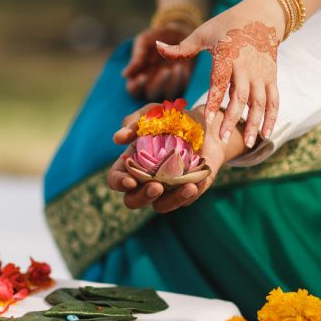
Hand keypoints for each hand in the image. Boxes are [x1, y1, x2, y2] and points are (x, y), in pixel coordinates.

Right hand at [106, 104, 241, 212]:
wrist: (205, 125)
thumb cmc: (173, 119)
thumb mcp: (153, 114)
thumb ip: (134, 123)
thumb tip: (117, 139)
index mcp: (131, 163)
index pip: (116, 179)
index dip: (118, 182)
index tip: (129, 180)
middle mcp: (145, 180)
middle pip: (133, 201)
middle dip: (143, 197)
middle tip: (157, 186)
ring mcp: (166, 190)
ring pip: (161, 206)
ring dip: (173, 200)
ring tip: (188, 187)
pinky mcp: (187, 192)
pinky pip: (187, 200)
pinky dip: (193, 193)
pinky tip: (200, 181)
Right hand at [122, 24, 194, 100]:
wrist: (179, 33)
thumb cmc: (157, 38)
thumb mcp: (144, 42)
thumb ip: (136, 57)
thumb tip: (124, 75)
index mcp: (137, 76)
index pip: (133, 90)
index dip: (136, 86)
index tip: (142, 77)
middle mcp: (151, 85)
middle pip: (151, 96)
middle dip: (158, 84)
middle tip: (165, 70)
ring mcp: (167, 86)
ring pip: (168, 95)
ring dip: (172, 83)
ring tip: (177, 66)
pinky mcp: (181, 85)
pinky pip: (182, 89)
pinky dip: (181, 79)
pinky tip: (182, 67)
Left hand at [156, 0, 283, 148]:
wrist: (262, 15)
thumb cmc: (227, 25)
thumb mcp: (203, 33)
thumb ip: (181, 47)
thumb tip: (157, 46)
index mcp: (228, 55)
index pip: (220, 82)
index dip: (213, 101)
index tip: (207, 120)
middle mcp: (247, 66)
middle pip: (240, 97)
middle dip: (233, 119)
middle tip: (223, 139)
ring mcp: (262, 73)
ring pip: (260, 102)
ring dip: (255, 124)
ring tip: (249, 144)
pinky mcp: (272, 77)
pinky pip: (274, 100)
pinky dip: (272, 118)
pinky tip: (266, 135)